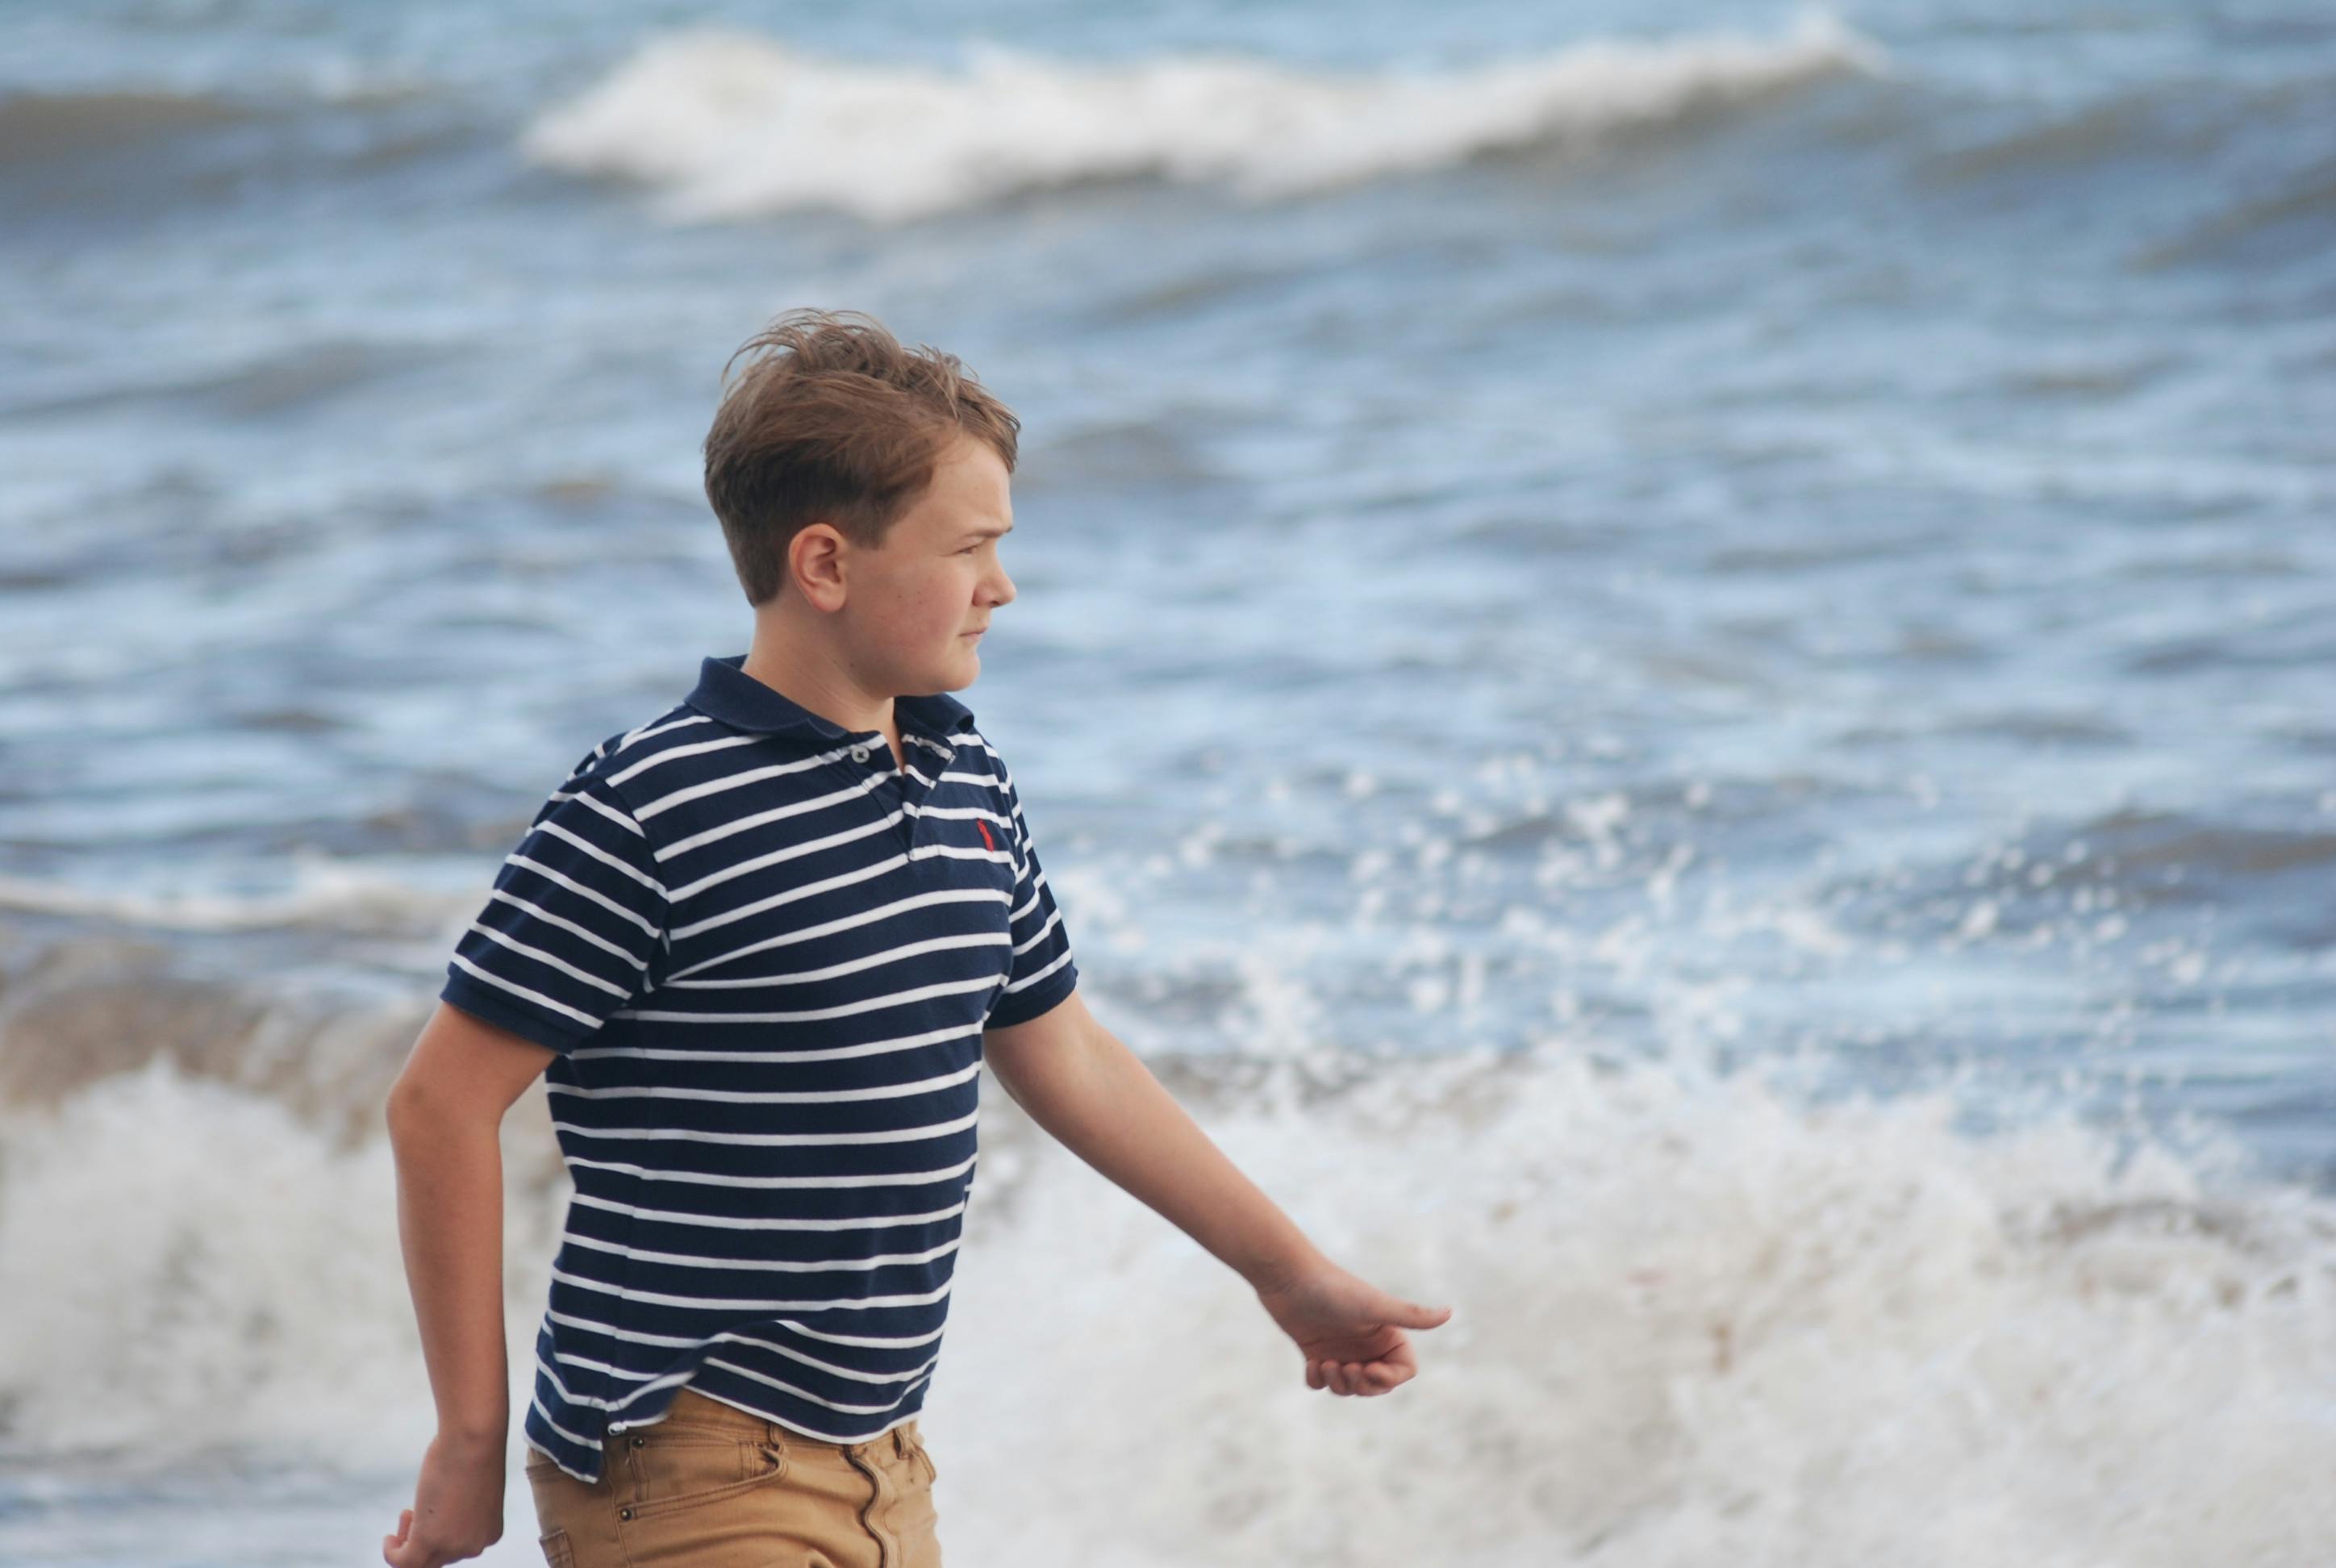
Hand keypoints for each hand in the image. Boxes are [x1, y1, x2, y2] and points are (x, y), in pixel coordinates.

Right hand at [383, 1429, 504, 1566]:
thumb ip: (461, 1510)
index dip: (438, 1534)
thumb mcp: (472, 1491)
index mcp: (490, 1533)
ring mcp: (453, 1546)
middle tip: (412, 1512)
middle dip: (421, 1537)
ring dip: (406, 1543)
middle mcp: (474, 1546)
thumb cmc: (474, 1452)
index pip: (458, 1550)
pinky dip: (392, 1554)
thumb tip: (444, 1515)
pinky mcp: (429, 1540)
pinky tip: (389, 1538)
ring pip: (421, 1563)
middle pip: (439, 1558)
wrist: (473, 1439)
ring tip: (407, 1515)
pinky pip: (405, 1563)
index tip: (428, 1514)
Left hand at [1253, 1256, 1453, 1396]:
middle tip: (1344, 1369)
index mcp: (1385, 1333)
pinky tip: (1311, 1363)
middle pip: (1377, 1385)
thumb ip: (1411, 1314)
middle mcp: (1366, 1343)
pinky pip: (1320, 1382)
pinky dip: (1316, 1380)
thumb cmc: (1334, 1289)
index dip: (1389, 1378)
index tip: (1369, 1368)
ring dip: (1338, 1383)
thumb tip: (1450, 1312)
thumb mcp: (1375, 1306)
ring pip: (1348, 1386)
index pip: (1404, 1371)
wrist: (1288, 1277)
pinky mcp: (1315, 1351)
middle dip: (1362, 1384)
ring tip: (1325, 1364)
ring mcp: (1340, 1348)